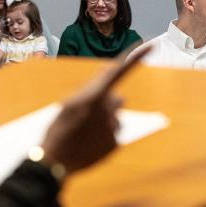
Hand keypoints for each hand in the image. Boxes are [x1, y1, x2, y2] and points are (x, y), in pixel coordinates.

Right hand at [39, 47, 148, 174]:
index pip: (117, 72)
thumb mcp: (69, 104)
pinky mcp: (115, 144)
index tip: (150, 45)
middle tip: (87, 115)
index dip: (135, 58)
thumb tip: (111, 78)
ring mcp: (112, 127)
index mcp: (93, 96)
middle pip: (117, 99)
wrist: (55, 161)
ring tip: (85, 133)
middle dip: (107, 103)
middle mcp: (106, 110)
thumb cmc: (59, 129)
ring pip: (116, 117)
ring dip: (105, 122)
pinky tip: (90, 143)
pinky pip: (115, 133)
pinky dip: (105, 137)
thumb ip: (91, 88)